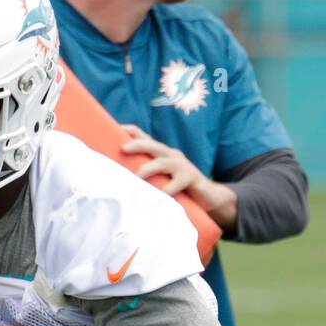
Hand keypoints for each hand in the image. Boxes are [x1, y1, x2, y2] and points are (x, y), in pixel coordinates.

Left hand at [121, 124, 237, 229]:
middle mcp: (171, 156)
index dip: (131, 131)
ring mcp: (182, 166)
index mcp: (162, 153)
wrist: (209, 196)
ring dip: (149, 168)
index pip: (145, 137)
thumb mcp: (162, 177)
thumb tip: (121, 177)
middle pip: (153, 146)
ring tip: (137, 176)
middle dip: (138, 145)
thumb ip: (147, 174)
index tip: (117, 129)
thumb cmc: (179, 187)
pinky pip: (177, 184)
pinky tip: (159, 196)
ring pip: (163, 163)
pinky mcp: (191, 179)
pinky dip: (167, 190)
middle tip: (123, 148)